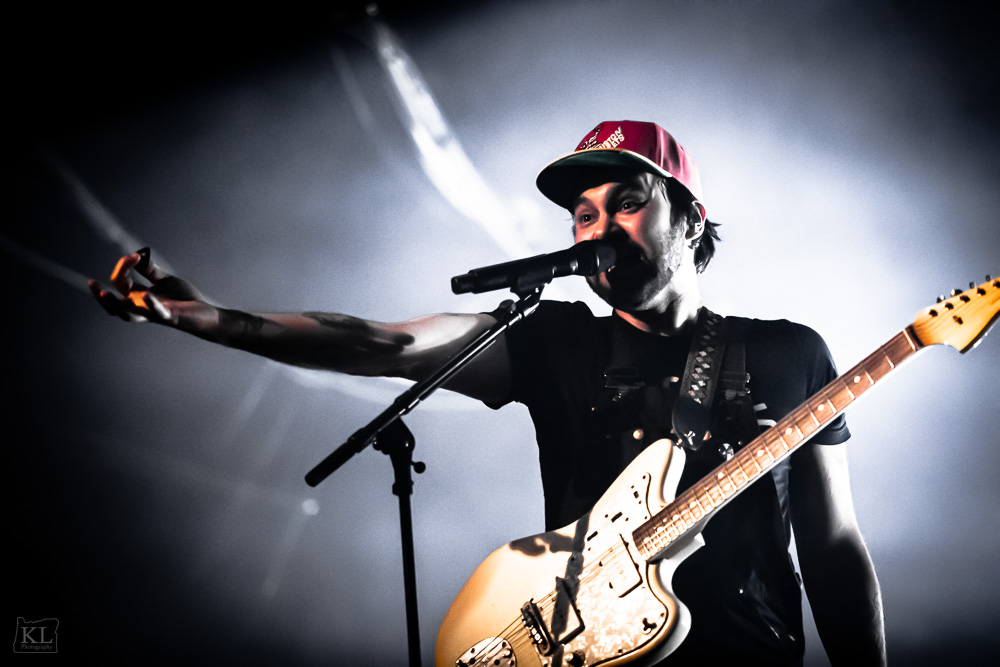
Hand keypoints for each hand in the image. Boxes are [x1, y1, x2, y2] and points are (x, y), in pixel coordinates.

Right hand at [89, 248, 207, 325]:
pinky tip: (146, 295)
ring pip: (129, 315)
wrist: (205, 313)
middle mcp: (143, 308)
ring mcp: (155, 314)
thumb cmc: (183, 298)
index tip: (134, 256)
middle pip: (115, 307)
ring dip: (116, 305)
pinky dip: (151, 305)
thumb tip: (137, 255)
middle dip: (103, 296)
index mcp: (139, 298)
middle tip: (93, 284)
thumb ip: (150, 270)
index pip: (121, 284)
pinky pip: (158, 313)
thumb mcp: (164, 280)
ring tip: (105, 294)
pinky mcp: (170, 317)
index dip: (123, 267)